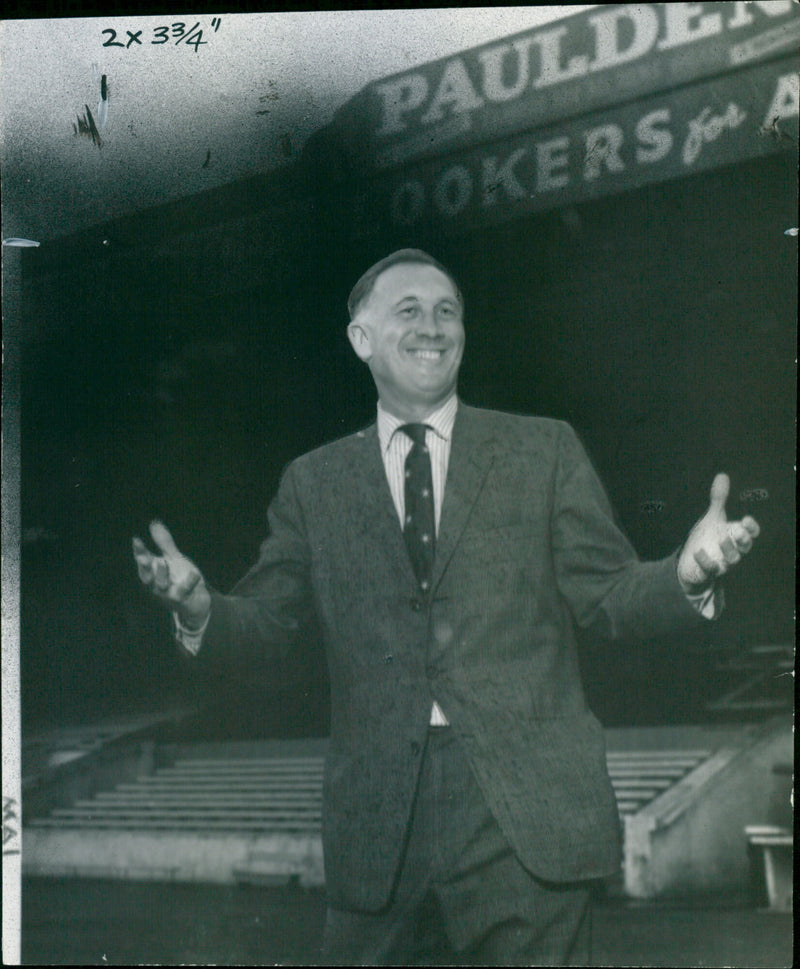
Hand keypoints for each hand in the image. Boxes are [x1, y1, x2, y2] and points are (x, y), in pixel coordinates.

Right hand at [132, 521, 210, 628]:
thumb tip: (154, 522)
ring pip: (160, 586)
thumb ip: (163, 543)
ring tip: (163, 562)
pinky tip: (195, 574)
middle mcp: (157, 584)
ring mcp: (168, 594)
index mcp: (154, 573)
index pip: (143, 561)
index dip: (139, 552)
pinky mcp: (182, 600)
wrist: (196, 601)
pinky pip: (184, 592)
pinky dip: (189, 583)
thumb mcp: (173, 558)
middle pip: (146, 577)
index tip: (136, 540)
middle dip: (144, 567)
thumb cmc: (180, 578)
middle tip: (143, 556)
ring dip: (161, 575)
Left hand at [677, 474, 759, 591]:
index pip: (750, 533)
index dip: (751, 528)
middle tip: (738, 532)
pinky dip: (705, 562)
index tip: (746, 519)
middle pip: (744, 547)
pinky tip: (698, 552)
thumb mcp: (712, 517)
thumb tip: (722, 475)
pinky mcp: (707, 572)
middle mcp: (731, 549)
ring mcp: (721, 562)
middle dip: (743, 540)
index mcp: (734, 535)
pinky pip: (710, 570)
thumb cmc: (707, 537)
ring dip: (728, 550)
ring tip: (721, 540)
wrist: (691, 562)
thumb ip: (718, 499)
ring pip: (731, 560)